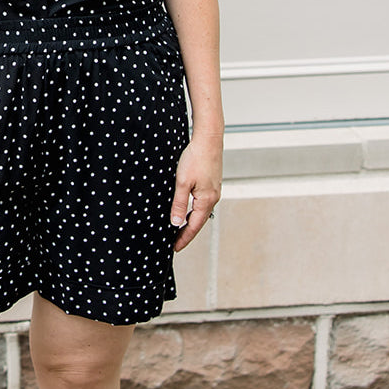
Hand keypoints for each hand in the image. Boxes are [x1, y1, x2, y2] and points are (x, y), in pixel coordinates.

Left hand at [171, 134, 221, 252]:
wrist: (208, 139)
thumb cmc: (196, 158)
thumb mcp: (182, 182)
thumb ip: (179, 204)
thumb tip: (175, 223)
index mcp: (206, 200)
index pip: (194, 226)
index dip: (184, 238)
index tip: (175, 248)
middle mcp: (213, 198)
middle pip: (199, 221)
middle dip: (187, 233)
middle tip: (175, 242)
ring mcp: (214, 191)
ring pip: (201, 212)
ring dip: (190, 222)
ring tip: (178, 230)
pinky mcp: (212, 184)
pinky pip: (202, 203)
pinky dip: (194, 211)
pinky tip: (187, 210)